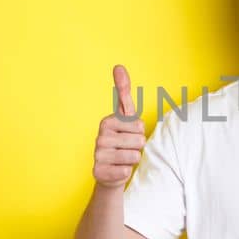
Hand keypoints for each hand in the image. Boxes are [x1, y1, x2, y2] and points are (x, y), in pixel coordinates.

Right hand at [93, 64, 145, 188]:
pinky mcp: (99, 172)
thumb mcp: (125, 117)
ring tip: (122, 158)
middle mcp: (100, 136)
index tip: (127, 132)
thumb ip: (123, 93)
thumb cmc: (122, 142)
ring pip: (134, 155)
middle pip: (140, 140)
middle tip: (126, 148)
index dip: (138, 131)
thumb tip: (118, 65)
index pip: (138, 124)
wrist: (110, 172)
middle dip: (138, 146)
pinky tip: (116, 170)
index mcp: (107, 121)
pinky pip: (126, 171)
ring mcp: (98, 154)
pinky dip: (125, 172)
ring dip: (132, 159)